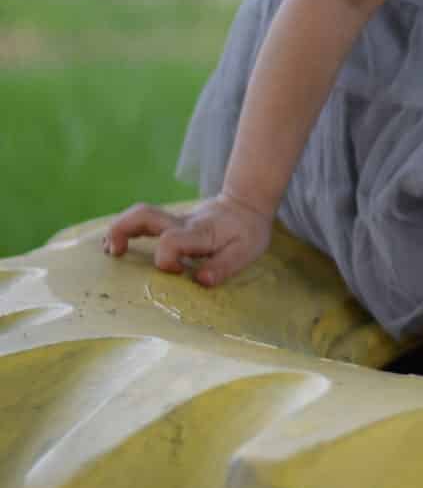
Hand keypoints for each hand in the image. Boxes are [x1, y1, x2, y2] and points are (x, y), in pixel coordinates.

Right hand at [102, 193, 274, 286]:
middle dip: (123, 231)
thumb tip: (201, 281)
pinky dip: (124, 231)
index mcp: (199, 233)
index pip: (171, 241)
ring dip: (118, 230)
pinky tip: (116, 246)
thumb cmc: (246, 232)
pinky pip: (142, 220)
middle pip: (145, 215)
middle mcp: (181, 223)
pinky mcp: (168, 222)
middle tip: (114, 253)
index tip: (177, 271)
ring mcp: (173, 220)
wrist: (246, 207)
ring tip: (110, 251)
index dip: (167, 259)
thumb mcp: (245, 251)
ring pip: (139, 214)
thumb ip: (223, 266)